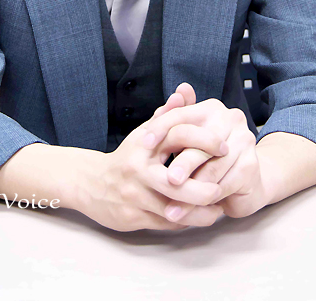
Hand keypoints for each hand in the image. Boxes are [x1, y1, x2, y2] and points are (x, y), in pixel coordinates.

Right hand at [73, 99, 228, 231]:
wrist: (90, 184)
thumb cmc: (127, 158)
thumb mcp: (145, 134)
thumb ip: (167, 116)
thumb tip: (185, 92)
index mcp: (144, 142)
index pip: (178, 135)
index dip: (205, 140)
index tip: (224, 147)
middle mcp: (138, 167)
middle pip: (177, 181)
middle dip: (204, 188)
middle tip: (222, 187)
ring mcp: (134, 193)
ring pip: (174, 208)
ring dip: (200, 211)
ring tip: (218, 208)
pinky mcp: (131, 216)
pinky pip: (165, 222)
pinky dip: (186, 221)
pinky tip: (199, 217)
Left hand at [142, 84, 270, 220]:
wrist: (244, 179)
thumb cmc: (207, 158)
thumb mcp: (185, 142)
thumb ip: (171, 126)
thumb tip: (159, 104)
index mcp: (211, 108)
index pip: (183, 114)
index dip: (162, 128)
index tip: (144, 144)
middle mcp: (231, 119)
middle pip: (201, 142)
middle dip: (182, 163)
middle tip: (166, 180)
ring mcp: (244, 141)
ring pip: (213, 168)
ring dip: (193, 191)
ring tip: (173, 207)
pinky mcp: (250, 165)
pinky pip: (225, 185)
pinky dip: (207, 202)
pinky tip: (195, 212)